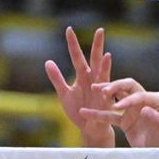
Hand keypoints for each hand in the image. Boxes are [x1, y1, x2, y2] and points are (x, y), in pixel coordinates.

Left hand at [45, 27, 114, 147]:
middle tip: (100, 30)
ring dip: (105, 65)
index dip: (73, 44)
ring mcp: (100, 90)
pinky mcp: (104, 103)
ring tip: (106, 53)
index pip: (77, 57)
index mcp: (83, 77)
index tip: (69, 29)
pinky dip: (108, 87)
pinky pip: (107, 94)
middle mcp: (93, 80)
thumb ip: (57, 78)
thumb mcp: (64, 94)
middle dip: (98, 46)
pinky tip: (110, 88)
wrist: (88, 129)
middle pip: (95, 60)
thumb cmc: (79, 111)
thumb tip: (48, 62)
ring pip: (103, 74)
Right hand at [80, 78, 158, 147]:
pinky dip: (98, 114)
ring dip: (105, 92)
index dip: (128, 100)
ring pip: (117, 96)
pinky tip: (84, 112)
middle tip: (103, 91)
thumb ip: (155, 120)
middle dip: (115, 87)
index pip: (140, 95)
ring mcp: (134, 109)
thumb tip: (144, 109)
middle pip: (128, 87)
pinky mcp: (125, 119)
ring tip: (93, 89)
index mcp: (157, 100)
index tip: (117, 108)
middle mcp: (145, 100)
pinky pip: (110, 115)